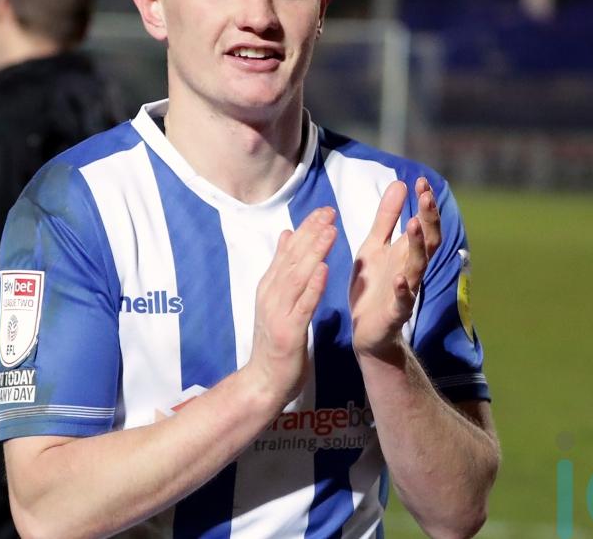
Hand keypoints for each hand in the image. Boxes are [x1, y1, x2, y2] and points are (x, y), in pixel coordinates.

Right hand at [244, 207, 336, 407]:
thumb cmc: (275, 342)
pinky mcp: (288, 332)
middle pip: (292, 258)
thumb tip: (287, 234)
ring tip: (329, 231)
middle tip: (329, 211)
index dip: (306, 229)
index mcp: (270, 287)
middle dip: (311, 233)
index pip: (288, 251)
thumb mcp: (276, 301)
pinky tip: (323, 269)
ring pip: (297, 277)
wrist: (263, 382)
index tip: (324, 210)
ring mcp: (278, 313)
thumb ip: (282, 269)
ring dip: (313, 252)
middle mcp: (271, 295)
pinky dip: (313, 286)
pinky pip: (303, 306)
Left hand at [349, 177, 441, 359]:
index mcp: (406, 253)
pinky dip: (402, 289)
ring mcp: (405, 291)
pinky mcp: (394, 312)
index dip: (424, 204)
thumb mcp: (375, 245)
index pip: (423, 224)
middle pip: (429, 242)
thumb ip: (387, 218)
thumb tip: (400, 183)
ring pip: (418, 267)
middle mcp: (410, 269)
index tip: (421, 181)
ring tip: (414, 225)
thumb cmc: (373, 286)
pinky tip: (399, 278)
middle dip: (428, 219)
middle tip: (426, 197)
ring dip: (418, 246)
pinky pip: (402, 301)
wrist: (365, 330)